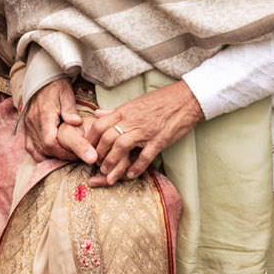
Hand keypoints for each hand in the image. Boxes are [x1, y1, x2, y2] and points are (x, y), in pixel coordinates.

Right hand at [23, 81, 97, 164]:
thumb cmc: (55, 86)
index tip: (78, 153)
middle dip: (61, 156)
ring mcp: (28, 127)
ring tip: (65, 156)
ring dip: (50, 158)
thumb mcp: (66, 93)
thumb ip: (70, 109)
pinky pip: (30, 148)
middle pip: (44, 150)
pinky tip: (53, 154)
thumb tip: (76, 123)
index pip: (50, 142)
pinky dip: (41, 155)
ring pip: (35, 152)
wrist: (40, 79)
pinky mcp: (26, 129)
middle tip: (76, 155)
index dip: (64, 152)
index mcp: (44, 115)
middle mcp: (33, 123)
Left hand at [81, 82, 203, 185]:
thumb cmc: (161, 100)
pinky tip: (130, 175)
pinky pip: (145, 156)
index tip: (87, 149)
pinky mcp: (159, 140)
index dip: (90, 139)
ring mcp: (146, 131)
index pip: (99, 124)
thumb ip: (115, 111)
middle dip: (99, 153)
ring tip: (108, 174)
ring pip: (121, 147)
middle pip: (107, 137)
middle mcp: (132, 120)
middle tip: (95, 165)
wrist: (186, 99)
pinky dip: (136, 167)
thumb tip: (97, 114)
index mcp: (125, 111)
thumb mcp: (135, 102)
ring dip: (112, 162)